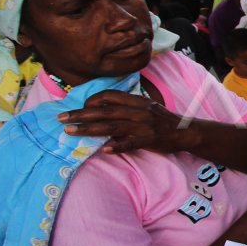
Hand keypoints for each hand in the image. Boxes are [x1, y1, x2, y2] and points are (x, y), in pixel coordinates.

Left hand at [59, 90, 191, 154]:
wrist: (184, 131)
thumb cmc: (162, 119)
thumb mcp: (146, 107)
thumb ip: (126, 107)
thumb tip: (103, 112)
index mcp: (136, 101)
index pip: (109, 96)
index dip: (91, 101)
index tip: (80, 108)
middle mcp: (138, 111)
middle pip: (104, 111)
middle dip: (80, 114)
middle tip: (61, 118)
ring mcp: (143, 125)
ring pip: (111, 126)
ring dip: (88, 129)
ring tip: (70, 131)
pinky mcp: (148, 140)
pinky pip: (129, 143)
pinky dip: (116, 146)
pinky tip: (103, 149)